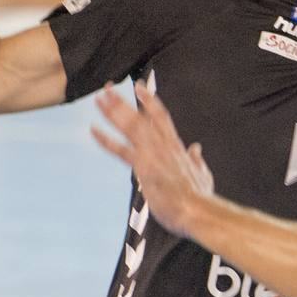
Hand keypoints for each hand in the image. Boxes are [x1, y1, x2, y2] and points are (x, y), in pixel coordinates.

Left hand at [92, 82, 214, 238]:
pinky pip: (120, 149)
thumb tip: (196, 148)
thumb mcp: (203, 173)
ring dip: (112, 112)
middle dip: (122, 101)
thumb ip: (197, 159)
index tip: (138, 87)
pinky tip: (93, 130)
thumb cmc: (200, 196)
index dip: (149, 100)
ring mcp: (153, 154)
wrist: (197, 210)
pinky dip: (106, 139)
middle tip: (106, 88)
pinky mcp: (144, 166)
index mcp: (176, 146)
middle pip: (140, 116)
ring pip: (130, 126)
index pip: (160, 116)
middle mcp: (163, 145)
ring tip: (98, 99)